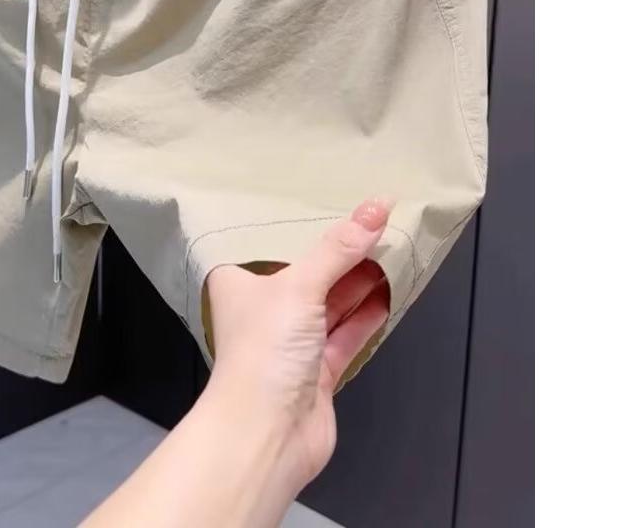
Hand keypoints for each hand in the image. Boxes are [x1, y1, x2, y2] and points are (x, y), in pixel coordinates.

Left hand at [203, 200, 391, 489]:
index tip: (324, 193)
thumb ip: (339, 248)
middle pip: (306, 271)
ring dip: (358, 280)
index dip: (297, 221)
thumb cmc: (265, 350)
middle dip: (338, 251)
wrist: (267, 436)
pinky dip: (365, 314)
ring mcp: (291, 342)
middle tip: (374, 218)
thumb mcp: (299, 285)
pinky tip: (388, 292)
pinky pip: (345, 333)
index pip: (268, 242)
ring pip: (329, 302)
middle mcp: (263, 308)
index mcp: (239, 281)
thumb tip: (377, 205)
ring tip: (390, 246)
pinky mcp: (317, 370)